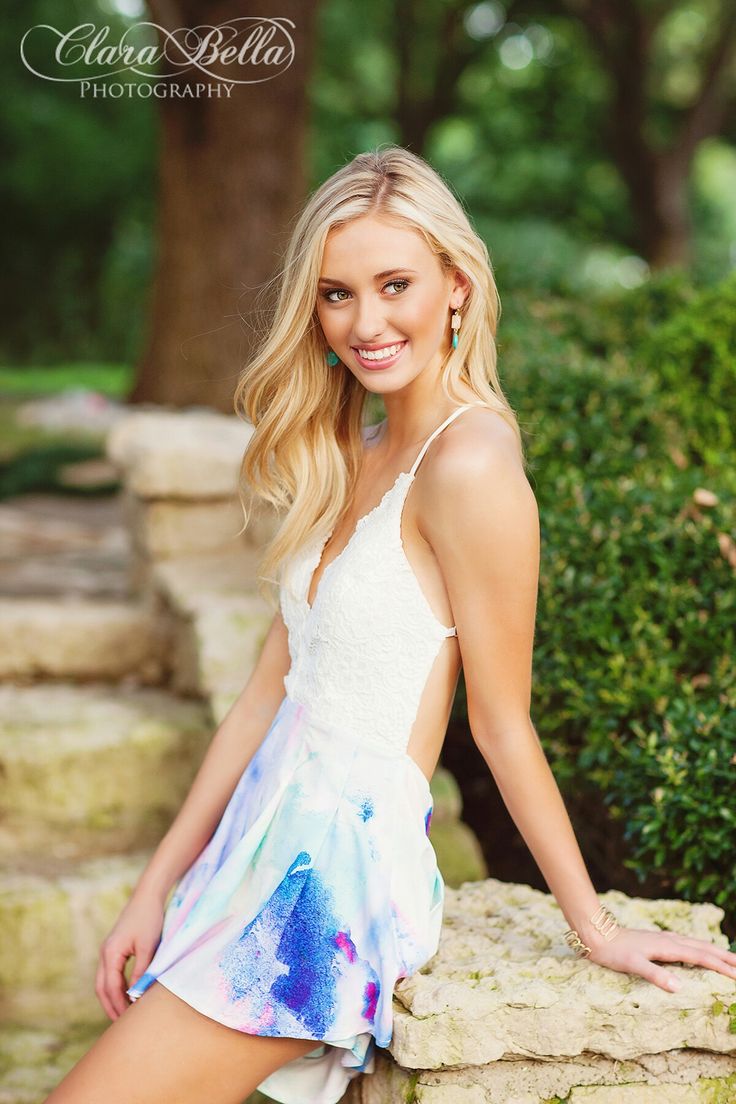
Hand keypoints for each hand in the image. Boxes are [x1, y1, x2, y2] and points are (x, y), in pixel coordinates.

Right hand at [95, 892, 165, 1019]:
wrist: (147, 896)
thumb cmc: (149, 919)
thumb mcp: (148, 946)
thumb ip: (141, 970)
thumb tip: (136, 994)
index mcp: (110, 953)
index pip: (110, 987)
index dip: (118, 1004)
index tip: (127, 1020)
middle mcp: (105, 954)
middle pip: (101, 988)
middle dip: (110, 1006)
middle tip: (121, 1025)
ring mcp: (108, 951)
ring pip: (104, 982)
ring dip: (112, 998)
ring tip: (124, 1014)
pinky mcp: (115, 949)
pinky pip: (111, 974)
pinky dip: (116, 987)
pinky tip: (127, 995)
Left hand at [585, 925, 735, 991]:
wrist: (596, 933)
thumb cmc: (613, 951)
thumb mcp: (633, 964)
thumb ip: (655, 975)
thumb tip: (679, 988)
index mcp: (668, 947)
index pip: (702, 958)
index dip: (722, 967)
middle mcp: (670, 940)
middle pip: (704, 948)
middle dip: (725, 957)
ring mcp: (664, 939)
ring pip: (697, 944)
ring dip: (715, 951)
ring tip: (729, 958)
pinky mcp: (658, 941)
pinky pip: (687, 944)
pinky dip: (700, 948)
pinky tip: (698, 951)